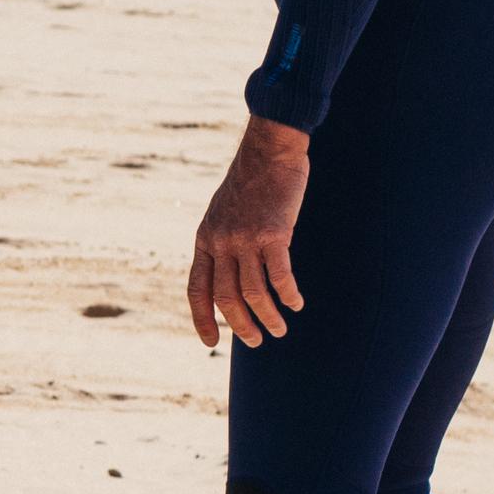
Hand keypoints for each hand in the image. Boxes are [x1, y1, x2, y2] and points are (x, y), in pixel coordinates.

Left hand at [189, 119, 310, 347]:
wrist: (268, 151)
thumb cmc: (250, 182)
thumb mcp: (222, 213)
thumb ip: (221, 240)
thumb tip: (227, 268)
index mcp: (205, 240)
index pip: (196, 289)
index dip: (202, 318)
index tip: (210, 342)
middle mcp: (221, 243)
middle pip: (226, 298)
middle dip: (241, 326)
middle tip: (256, 341)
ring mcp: (246, 239)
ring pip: (254, 293)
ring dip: (268, 317)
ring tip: (280, 330)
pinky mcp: (273, 234)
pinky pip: (280, 276)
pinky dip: (289, 294)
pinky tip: (296, 303)